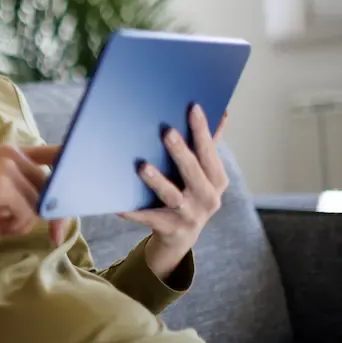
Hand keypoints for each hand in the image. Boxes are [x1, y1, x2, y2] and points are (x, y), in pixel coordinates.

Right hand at [0, 144, 64, 265]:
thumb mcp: (4, 190)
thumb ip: (30, 190)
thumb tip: (63, 205)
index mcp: (16, 151)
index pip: (57, 155)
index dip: (74, 172)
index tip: (89, 192)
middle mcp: (13, 153)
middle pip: (53, 186)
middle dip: (55, 215)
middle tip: (54, 236)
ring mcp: (6, 166)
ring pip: (39, 202)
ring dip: (26, 222)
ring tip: (4, 225)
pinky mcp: (0, 184)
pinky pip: (26, 212)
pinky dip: (16, 225)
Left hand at [118, 105, 228, 250]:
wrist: (182, 235)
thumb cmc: (192, 194)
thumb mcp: (205, 173)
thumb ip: (209, 145)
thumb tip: (221, 113)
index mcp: (217, 180)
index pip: (209, 152)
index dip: (202, 131)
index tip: (193, 108)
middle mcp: (207, 198)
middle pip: (193, 173)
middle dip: (181, 152)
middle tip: (167, 132)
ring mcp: (188, 215)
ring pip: (172, 196)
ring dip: (158, 182)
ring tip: (143, 167)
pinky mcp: (168, 227)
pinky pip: (149, 217)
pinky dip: (134, 211)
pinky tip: (119, 204)